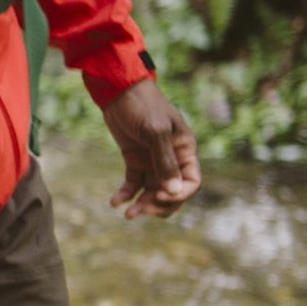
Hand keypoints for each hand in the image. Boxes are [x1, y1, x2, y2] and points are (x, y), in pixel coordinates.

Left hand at [101, 78, 201, 218]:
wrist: (119, 92)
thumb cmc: (143, 106)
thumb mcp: (156, 131)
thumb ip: (165, 161)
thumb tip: (174, 191)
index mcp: (185, 150)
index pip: (191, 182)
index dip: (178, 194)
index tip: (158, 195)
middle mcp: (172, 158)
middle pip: (172, 191)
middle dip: (159, 204)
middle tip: (141, 211)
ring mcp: (152, 160)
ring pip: (152, 191)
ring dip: (142, 204)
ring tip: (127, 214)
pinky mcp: (134, 160)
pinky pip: (133, 183)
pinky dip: (126, 194)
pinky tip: (115, 202)